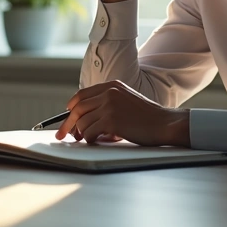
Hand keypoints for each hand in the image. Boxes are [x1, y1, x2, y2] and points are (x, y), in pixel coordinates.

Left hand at [54, 80, 189, 146]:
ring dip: (80, 133)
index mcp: (112, 86)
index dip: (72, 107)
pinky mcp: (111, 120)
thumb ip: (108, 103)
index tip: (67, 116)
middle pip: (78, 108)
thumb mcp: (126, 101)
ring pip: (82, 121)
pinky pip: (89, 132)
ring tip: (84, 139)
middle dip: (67, 123)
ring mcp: (109, 105)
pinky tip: (95, 141)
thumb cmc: (147, 117)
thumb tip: (85, 119)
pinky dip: (89, 139)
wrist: (164, 123)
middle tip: (62, 135)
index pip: (82, 95)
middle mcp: (109, 93)